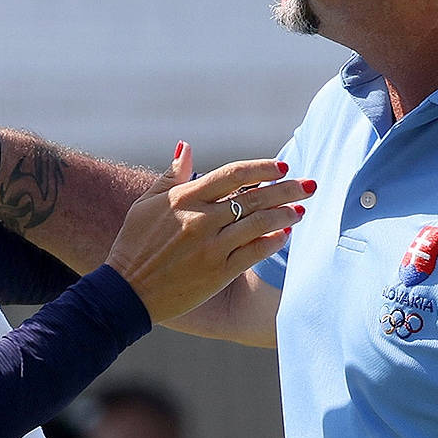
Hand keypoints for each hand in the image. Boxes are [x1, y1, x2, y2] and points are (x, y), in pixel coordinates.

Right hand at [104, 143, 311, 323]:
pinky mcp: (218, 273)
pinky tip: (286, 234)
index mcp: (185, 198)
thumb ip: (171, 175)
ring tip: (301, 210)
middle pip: (255, 197)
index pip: (234, 174)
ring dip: (286, 214)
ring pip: (260, 224)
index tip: (283, 166)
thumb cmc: (135, 244)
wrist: (127, 291)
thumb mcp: (147, 204)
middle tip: (309, 185)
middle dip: (287, 189)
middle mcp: (201, 219)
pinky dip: (273, 241)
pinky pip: (254, 252)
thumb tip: (186, 147)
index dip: (263, 167)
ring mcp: (211, 247)